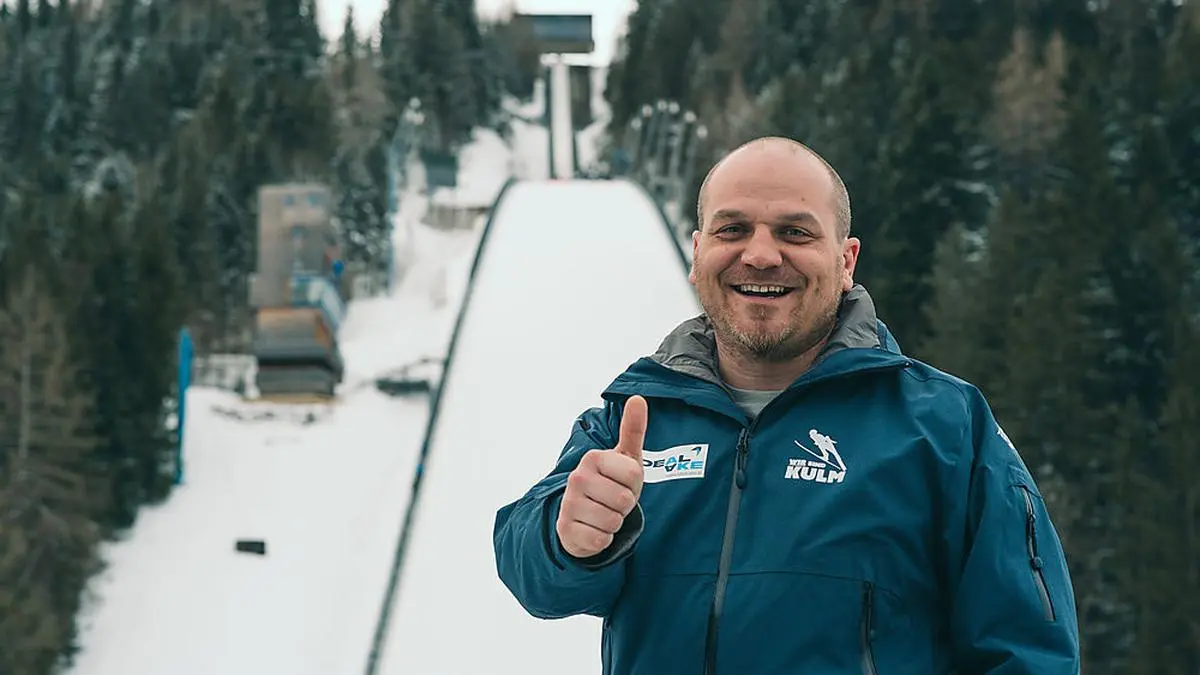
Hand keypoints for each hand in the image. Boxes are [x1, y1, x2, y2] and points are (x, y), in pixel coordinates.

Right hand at [556, 395, 646, 558]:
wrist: (585, 517)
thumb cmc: (611, 483)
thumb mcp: (625, 458)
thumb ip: (632, 429)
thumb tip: (637, 398)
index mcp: (593, 458)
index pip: (634, 476)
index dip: (634, 485)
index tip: (622, 483)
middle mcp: (577, 477)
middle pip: (624, 500)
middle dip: (624, 506)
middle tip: (613, 501)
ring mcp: (569, 503)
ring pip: (613, 521)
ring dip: (614, 523)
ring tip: (603, 513)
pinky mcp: (566, 529)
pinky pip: (600, 540)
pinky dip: (602, 539)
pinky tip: (593, 529)